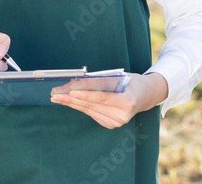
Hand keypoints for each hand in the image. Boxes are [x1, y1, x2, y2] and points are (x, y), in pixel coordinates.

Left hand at [50, 72, 167, 128]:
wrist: (145, 96)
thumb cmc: (131, 82)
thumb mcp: (120, 77)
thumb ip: (101, 81)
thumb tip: (77, 82)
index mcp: (127, 101)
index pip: (102, 97)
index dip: (85, 94)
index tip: (70, 91)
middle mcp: (122, 115)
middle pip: (92, 105)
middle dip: (71, 99)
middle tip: (55, 93)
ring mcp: (116, 122)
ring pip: (89, 110)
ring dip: (71, 104)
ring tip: (57, 97)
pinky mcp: (110, 124)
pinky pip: (92, 113)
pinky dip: (80, 106)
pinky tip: (69, 101)